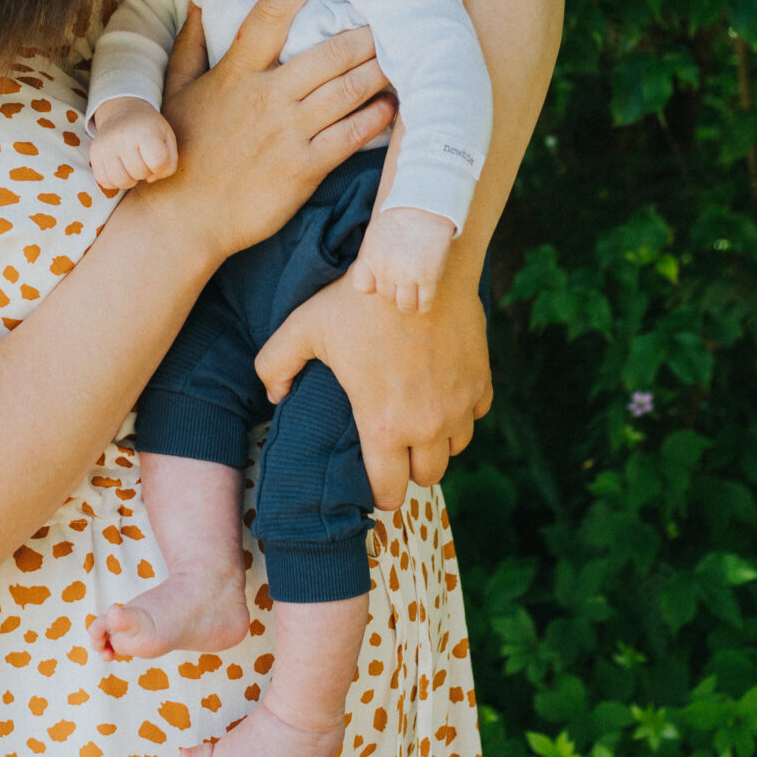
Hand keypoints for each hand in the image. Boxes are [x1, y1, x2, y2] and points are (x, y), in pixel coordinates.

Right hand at [89, 98, 178, 193]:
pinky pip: (104, 181)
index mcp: (145, 131)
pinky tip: (119, 169)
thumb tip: (150, 179)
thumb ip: (169, 163)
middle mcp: (123, 137)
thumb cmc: (148, 128)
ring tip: (131, 167)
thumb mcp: (167, 138)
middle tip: (143, 159)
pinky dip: (114, 181)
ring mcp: (106, 146)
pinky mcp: (94, 154)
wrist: (122, 110)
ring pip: (120, 181)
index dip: (160, 167)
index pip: (158, 162)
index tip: (157, 159)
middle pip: (140, 173)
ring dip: (130, 179)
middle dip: (145, 171)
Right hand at [147, 0, 394, 271]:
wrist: (181, 219)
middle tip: (390, 15)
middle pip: (329, 53)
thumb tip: (201, 0)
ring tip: (402, 53)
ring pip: (347, 91)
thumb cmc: (179, 151)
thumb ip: (191, 43)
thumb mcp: (175, 90)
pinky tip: (390, 105)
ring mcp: (288, 134)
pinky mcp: (303, 169)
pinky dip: (376, 117)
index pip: (270, 13)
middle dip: (365, 32)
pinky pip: (350, 136)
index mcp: (235, 73)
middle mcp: (266, 98)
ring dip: (379, 69)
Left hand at [255, 257, 491, 507]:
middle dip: (410, 468)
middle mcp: (429, 424)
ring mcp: (460, 403)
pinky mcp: (482, 379)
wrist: (418, 264)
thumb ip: (276, 364)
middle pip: (428, 476)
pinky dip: (462, 409)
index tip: (374, 481)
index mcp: (385, 425)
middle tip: (395, 447)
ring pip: (455, 447)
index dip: (380, 492)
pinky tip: (442, 391)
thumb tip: (273, 394)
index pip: (390, 491)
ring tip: (418, 418)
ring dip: (438, 440)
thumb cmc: (358, 298)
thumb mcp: (305, 326)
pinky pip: (476, 413)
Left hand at [351, 206, 455, 315]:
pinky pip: (424, 304)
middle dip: (393, 290)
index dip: (372, 285)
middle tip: (403, 280)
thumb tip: (370, 276)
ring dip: (408, 302)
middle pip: (386, 296)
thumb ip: (371, 256)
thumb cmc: (400, 217)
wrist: (423, 206)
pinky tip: (424, 298)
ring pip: (404, 306)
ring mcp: (408, 276)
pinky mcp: (428, 278)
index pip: (362, 287)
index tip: (381, 279)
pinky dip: (423, 305)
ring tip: (413, 293)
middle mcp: (386, 270)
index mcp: (371, 258)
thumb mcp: (375, 234)